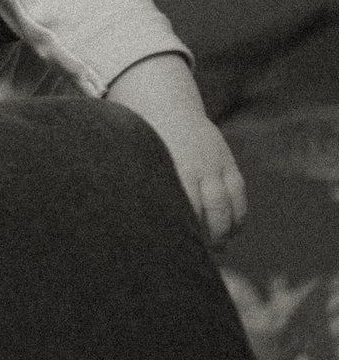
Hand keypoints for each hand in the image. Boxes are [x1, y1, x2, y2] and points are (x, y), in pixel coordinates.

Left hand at [105, 53, 246, 242]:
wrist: (166, 106)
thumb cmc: (141, 143)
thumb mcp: (134, 161)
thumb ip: (135, 186)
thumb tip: (119, 222)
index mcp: (171, 168)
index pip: (183, 207)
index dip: (183, 231)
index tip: (177, 250)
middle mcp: (197, 167)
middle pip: (213, 211)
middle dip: (211, 236)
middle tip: (201, 254)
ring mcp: (215, 165)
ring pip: (230, 205)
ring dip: (227, 229)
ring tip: (218, 246)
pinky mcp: (228, 163)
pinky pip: (240, 195)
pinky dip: (238, 215)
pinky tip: (230, 231)